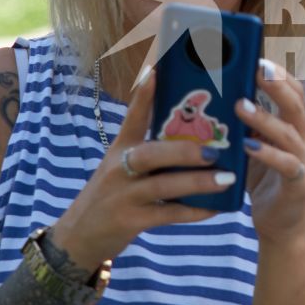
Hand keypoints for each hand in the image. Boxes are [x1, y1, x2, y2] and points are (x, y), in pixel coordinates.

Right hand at [51, 64, 224, 269]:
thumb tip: (192, 136)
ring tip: (227, 178)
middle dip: (185, 151)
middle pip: (153, 153)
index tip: (158, 69)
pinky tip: (216, 208)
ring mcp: (124, 195)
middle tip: (216, 150)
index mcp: (120, 149)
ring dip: (198, 182)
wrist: (78, 236)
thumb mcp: (120, 167)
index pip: (133, 116)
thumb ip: (149, 151)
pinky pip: (168, 215)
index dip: (145, 93)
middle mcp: (120, 168)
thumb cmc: (110, 195)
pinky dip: (193, 211)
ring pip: (164, 185)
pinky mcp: (130, 220)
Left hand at [240, 60, 304, 248]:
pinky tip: (247, 146)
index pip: (293, 91)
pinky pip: (286, 164)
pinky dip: (266, 154)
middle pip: (295, 104)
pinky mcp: (299, 183)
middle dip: (276, 84)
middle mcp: (304, 139)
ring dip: (265, 118)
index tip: (258, 57)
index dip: (278, 73)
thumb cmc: (261, 181)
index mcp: (294, 126)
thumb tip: (214, 95)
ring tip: (241, 106)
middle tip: (255, 68)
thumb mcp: (249, 147)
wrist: (278, 226)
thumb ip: (242, 124)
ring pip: (289, 132)